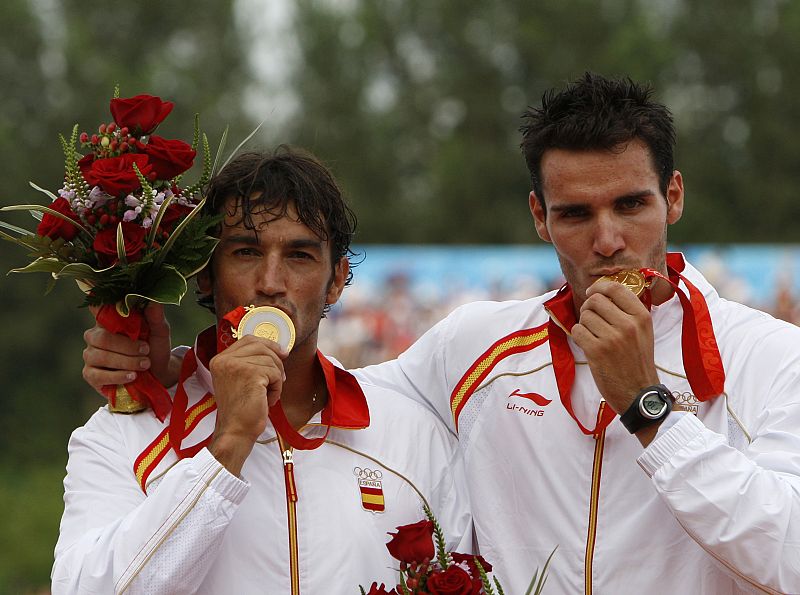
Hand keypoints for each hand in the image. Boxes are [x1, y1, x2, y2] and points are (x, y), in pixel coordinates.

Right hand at [82, 303, 180, 394]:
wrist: (159, 373)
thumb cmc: (154, 348)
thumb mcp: (159, 332)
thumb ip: (155, 317)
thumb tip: (153, 301)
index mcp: (109, 321)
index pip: (97, 309)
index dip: (100, 307)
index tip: (115, 309)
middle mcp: (95, 336)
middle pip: (101, 338)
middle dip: (126, 346)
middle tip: (146, 350)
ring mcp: (91, 355)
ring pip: (100, 356)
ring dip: (125, 362)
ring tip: (145, 364)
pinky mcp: (90, 375)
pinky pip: (97, 375)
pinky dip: (117, 376)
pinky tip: (131, 376)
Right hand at [208, 335, 286, 474]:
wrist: (236, 431)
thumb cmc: (241, 410)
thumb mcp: (239, 379)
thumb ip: (250, 362)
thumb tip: (279, 349)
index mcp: (220, 359)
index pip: (248, 339)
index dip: (268, 344)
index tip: (281, 353)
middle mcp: (224, 360)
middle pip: (261, 346)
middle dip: (276, 361)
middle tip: (278, 379)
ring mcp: (236, 366)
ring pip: (271, 360)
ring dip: (276, 378)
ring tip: (267, 394)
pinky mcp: (250, 374)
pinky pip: (275, 373)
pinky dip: (277, 388)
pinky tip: (267, 400)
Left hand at [571, 279, 659, 415]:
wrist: (638, 393)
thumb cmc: (637, 361)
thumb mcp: (643, 331)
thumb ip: (627, 311)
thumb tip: (601, 291)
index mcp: (641, 316)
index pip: (615, 288)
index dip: (599, 287)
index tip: (592, 292)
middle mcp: (628, 324)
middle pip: (595, 300)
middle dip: (588, 308)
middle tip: (591, 319)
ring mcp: (612, 338)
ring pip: (584, 316)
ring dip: (584, 324)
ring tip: (593, 336)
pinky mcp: (596, 350)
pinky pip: (577, 330)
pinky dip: (579, 336)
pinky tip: (588, 345)